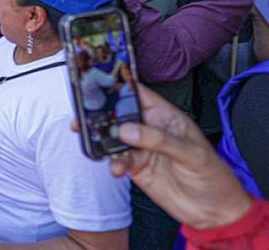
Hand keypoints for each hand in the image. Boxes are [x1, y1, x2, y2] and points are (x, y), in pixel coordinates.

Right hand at [108, 84, 251, 229]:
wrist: (214, 213)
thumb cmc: (213, 176)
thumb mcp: (191, 154)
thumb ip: (159, 140)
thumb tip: (128, 130)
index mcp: (166, 117)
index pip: (139, 94)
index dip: (119, 87)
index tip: (98, 86)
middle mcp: (151, 129)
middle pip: (120, 115)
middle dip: (102, 115)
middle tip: (84, 116)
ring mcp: (142, 148)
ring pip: (115, 138)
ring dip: (103, 140)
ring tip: (96, 143)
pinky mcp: (137, 167)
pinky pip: (118, 160)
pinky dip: (113, 163)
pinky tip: (117, 168)